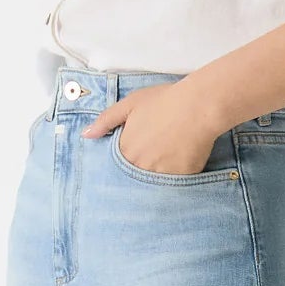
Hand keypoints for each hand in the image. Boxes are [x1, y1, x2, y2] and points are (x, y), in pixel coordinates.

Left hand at [81, 83, 222, 175]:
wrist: (198, 107)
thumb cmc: (164, 102)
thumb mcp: (130, 104)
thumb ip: (106, 120)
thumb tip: (87, 135)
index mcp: (125, 150)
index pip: (117, 167)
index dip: (126, 161)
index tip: (135, 155)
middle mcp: (140, 166)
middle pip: (135, 177)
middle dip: (141, 171)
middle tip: (154, 156)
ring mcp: (160, 175)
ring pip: (154, 183)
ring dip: (157, 176)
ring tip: (168, 158)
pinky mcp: (181, 179)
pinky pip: (174, 184)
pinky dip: (176, 177)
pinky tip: (182, 161)